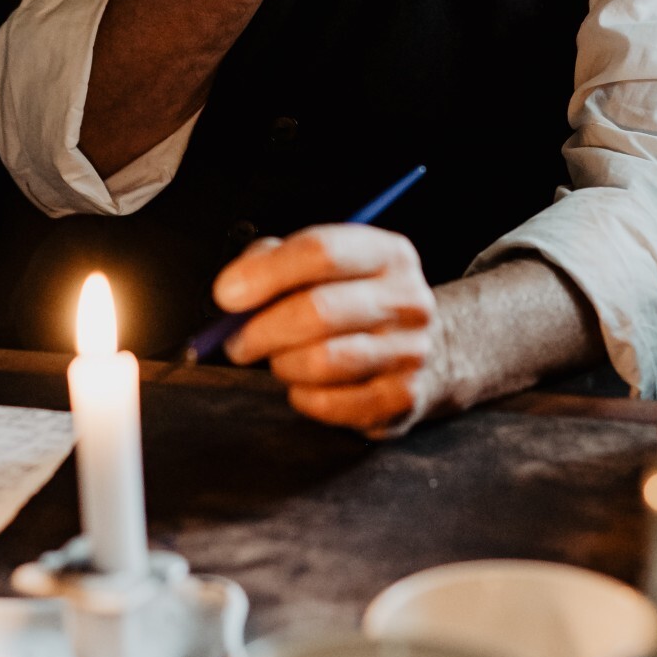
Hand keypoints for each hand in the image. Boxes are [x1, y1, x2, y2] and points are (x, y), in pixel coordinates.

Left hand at [213, 224, 447, 435]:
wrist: (430, 349)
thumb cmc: (353, 301)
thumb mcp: (323, 265)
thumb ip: (275, 262)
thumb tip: (232, 291)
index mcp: (386, 253)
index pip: (321, 253)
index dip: (266, 274)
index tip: (226, 295)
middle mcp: (407, 299)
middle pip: (318, 311)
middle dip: (262, 329)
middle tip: (237, 341)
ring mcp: (411, 351)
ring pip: (321, 362)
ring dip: (282, 364)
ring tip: (279, 359)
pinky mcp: (404, 398)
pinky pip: (330, 404)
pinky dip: (302, 396)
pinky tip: (305, 385)